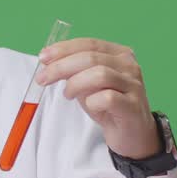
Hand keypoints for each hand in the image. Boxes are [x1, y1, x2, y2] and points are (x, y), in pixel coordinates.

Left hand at [36, 38, 160, 158]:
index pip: (89, 44)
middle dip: (61, 67)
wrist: (131, 133)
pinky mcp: (133, 106)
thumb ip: (73, 70)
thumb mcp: (87, 83)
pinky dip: (91, 102)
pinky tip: (90, 106)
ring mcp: (133, 85)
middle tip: (43, 79)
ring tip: (67, 95)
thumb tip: (49, 61)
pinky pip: (107, 98)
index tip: (43, 58)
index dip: (64, 49)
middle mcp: (128, 65)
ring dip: (75, 84)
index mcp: (118, 54)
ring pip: (99, 74)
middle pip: (91, 57)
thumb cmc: (108, 106)